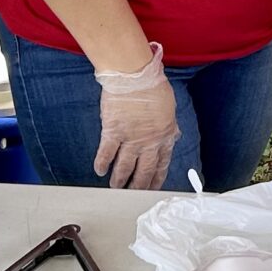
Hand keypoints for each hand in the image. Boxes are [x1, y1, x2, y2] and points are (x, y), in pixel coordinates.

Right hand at [92, 47, 179, 189]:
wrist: (135, 76)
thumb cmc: (153, 86)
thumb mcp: (169, 107)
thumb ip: (169, 125)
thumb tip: (172, 135)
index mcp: (164, 135)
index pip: (162, 163)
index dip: (157, 178)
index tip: (153, 187)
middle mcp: (148, 142)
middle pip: (144, 171)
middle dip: (139, 185)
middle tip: (134, 194)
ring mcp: (130, 139)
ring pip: (124, 167)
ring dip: (120, 180)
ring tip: (115, 188)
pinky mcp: (113, 132)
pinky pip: (106, 153)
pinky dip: (102, 163)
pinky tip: (99, 170)